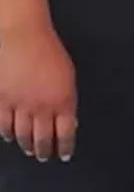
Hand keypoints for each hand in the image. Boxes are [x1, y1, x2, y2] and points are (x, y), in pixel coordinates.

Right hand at [0, 23, 76, 161]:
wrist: (22, 35)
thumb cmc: (48, 51)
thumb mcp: (67, 77)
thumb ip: (67, 100)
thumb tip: (68, 121)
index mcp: (63, 101)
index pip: (66, 134)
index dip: (65, 147)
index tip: (64, 154)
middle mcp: (41, 107)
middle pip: (42, 139)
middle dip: (44, 151)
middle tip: (44, 156)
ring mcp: (19, 105)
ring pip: (21, 135)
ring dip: (26, 145)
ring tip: (29, 149)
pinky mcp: (1, 100)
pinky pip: (3, 124)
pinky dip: (7, 133)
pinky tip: (9, 136)